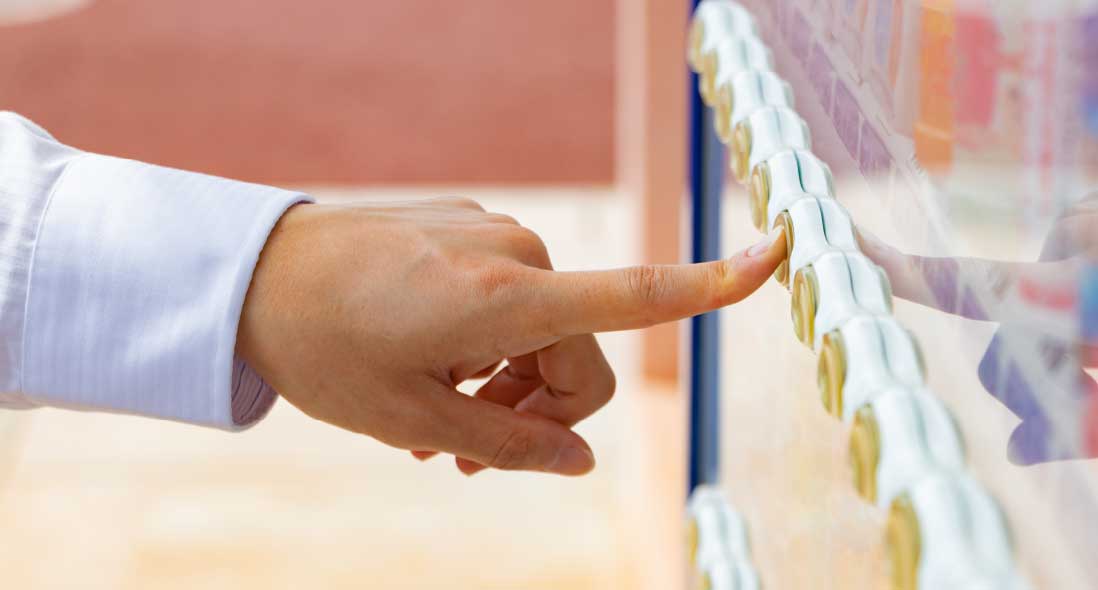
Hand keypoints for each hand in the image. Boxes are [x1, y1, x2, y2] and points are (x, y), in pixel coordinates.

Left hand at [236, 197, 786, 475]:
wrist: (256, 274)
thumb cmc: (328, 350)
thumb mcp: (412, 421)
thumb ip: (507, 446)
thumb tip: (578, 462)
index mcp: (505, 299)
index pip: (633, 295)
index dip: (712, 285)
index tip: (781, 252)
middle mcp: (516, 254)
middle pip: (580, 356)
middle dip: (542, 411)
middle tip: (468, 456)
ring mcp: (493, 234)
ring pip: (545, 329)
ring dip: (510, 383)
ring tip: (440, 426)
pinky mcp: (472, 230)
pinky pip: (512, 297)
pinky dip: (490, 343)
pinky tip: (436, 372)